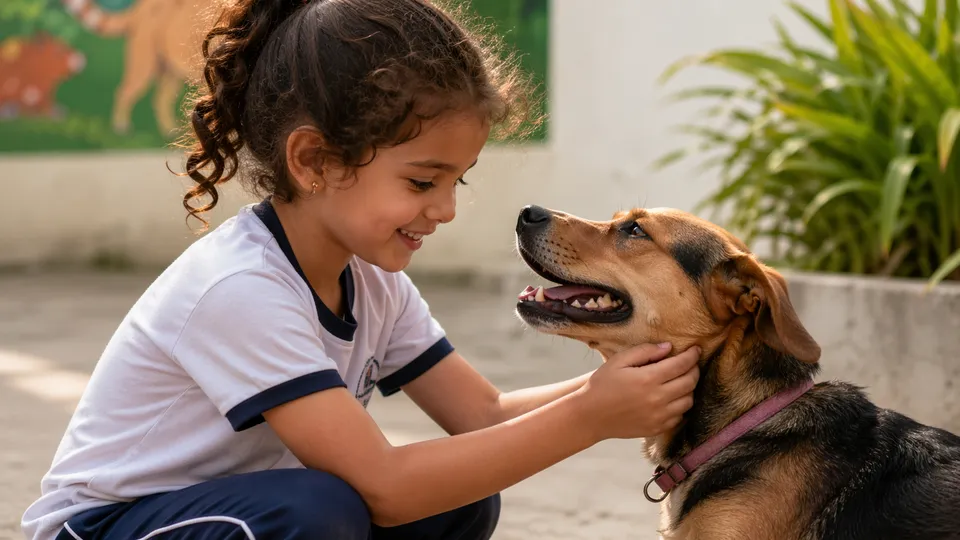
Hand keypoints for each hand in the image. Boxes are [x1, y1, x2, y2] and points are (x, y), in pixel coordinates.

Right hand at [575, 343, 699, 441]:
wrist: (590, 416)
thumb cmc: (602, 385)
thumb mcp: (618, 361)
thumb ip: (644, 351)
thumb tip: (668, 348)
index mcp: (648, 379)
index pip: (681, 365)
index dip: (692, 355)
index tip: (696, 349)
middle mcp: (658, 399)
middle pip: (690, 382)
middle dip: (694, 370)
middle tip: (691, 363)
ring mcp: (659, 416)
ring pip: (688, 401)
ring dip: (689, 389)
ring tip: (681, 380)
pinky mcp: (657, 428)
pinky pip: (679, 417)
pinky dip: (681, 406)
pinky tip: (672, 398)